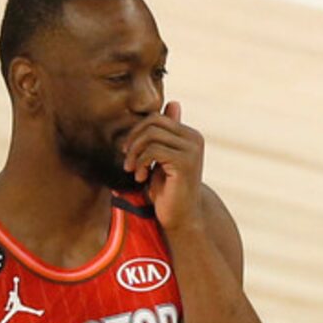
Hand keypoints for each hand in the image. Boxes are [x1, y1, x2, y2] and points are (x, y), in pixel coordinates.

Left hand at [123, 101, 204, 231]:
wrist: (181, 219)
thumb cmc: (168, 191)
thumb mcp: (161, 159)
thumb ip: (164, 135)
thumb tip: (173, 103)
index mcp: (190, 135)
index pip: (156, 118)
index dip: (137, 132)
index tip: (129, 152)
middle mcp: (195, 139)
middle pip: (153, 122)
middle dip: (134, 140)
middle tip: (127, 161)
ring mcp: (191, 150)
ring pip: (151, 135)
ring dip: (135, 153)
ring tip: (133, 171)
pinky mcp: (185, 162)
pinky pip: (153, 150)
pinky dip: (140, 163)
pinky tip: (140, 178)